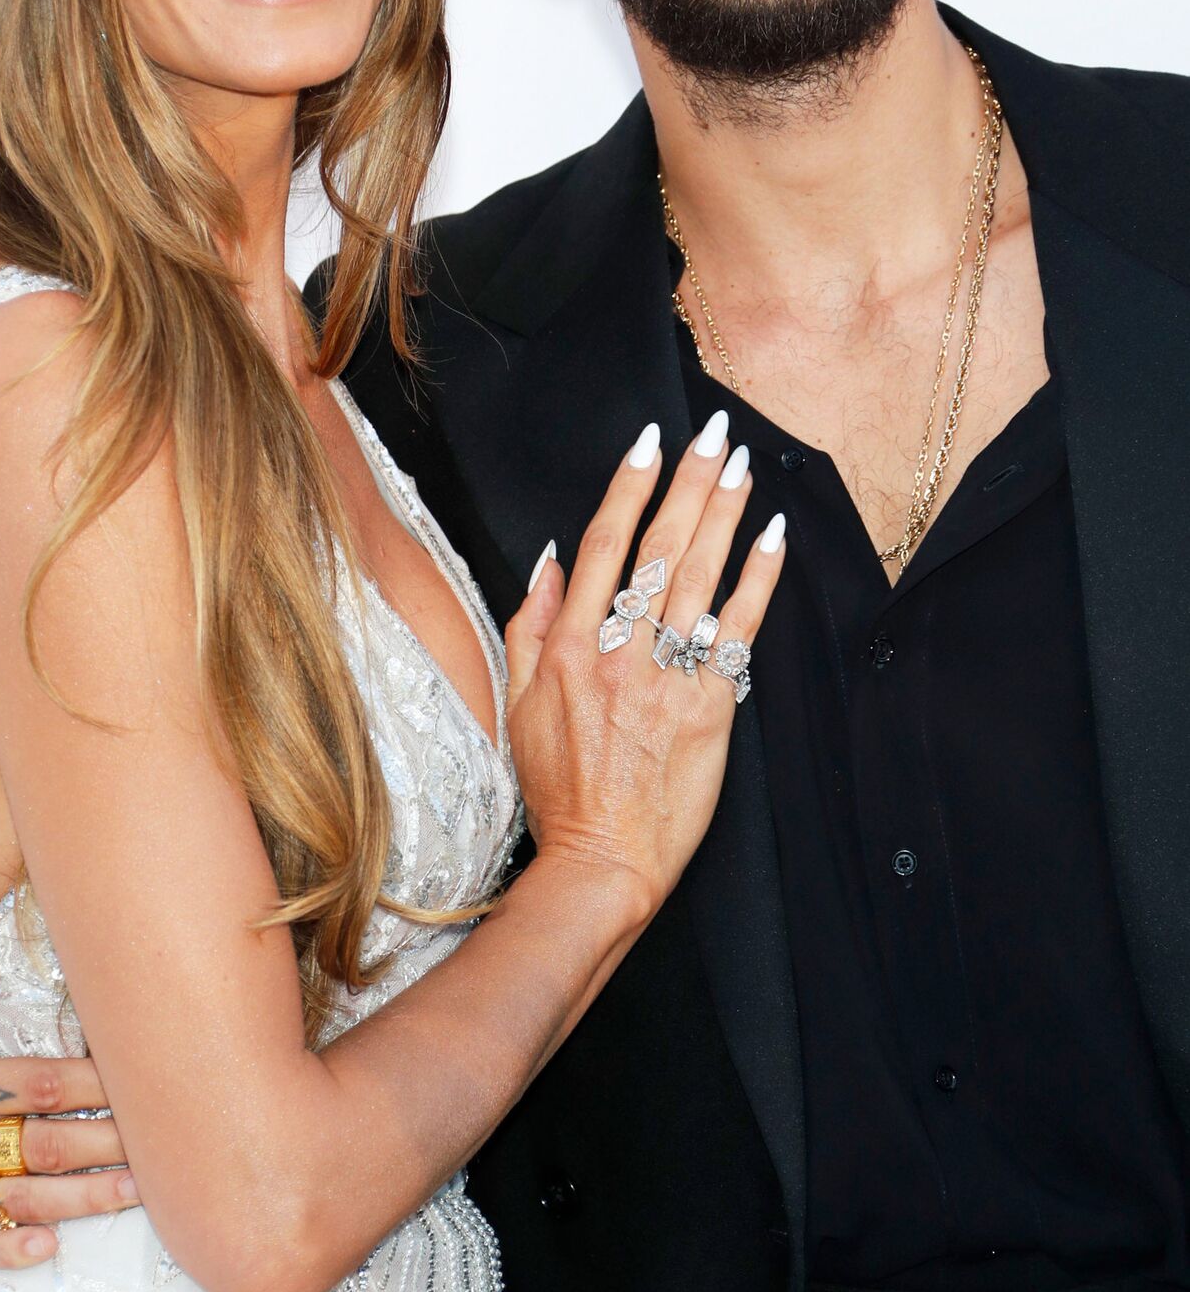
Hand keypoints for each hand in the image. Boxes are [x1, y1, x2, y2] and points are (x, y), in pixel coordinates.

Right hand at [0, 913, 133, 1268]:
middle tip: (162, 1138)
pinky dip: (11, 1250)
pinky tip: (50, 1245)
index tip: (138, 1077)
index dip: (92, 1083)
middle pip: (44, 1143)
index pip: (38, 1084)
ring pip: (23, 1198)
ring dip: (83, 1199)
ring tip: (137, 1190)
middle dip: (107, 1143)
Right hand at [504, 415, 782, 918]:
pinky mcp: (710, 707)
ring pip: (700, 576)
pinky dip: (758, 578)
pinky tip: (773, 536)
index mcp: (568, 646)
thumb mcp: (518, 703)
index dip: (628, 488)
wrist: (603, 860)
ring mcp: (667, 677)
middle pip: (659, 547)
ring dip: (725, 512)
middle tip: (713, 431)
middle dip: (689, 481)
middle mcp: (618, 651)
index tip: (649, 441)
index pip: (601, 545)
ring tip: (742, 464)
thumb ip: (529, 624)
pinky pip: (740, 629)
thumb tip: (550, 560)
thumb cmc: (558, 787)